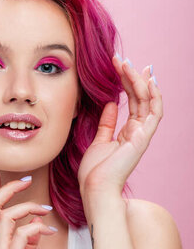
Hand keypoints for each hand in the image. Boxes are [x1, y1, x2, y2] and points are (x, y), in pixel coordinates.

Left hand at [77, 56, 162, 198]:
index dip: (127, 83)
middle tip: (121, 59)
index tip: (119, 66)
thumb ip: (106, 123)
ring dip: (139, 80)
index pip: (133, 102)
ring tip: (126, 64)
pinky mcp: (143, 138)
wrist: (94, 189)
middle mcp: (138, 132)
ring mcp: (142, 135)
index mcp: (128, 133)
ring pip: (148, 101)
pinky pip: (154, 112)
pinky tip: (146, 79)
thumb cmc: (94, 172)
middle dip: (132, 76)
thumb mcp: (98, 141)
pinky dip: (153, 95)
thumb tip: (110, 103)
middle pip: (141, 98)